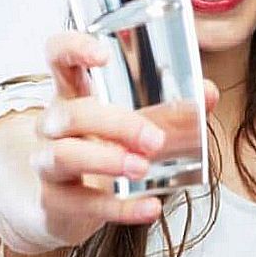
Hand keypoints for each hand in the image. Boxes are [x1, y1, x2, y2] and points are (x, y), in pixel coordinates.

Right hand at [24, 31, 218, 248]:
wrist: (64, 206)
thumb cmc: (99, 149)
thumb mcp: (129, 124)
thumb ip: (169, 109)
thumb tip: (208, 94)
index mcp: (71, 93)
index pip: (57, 56)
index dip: (73, 49)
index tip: (103, 55)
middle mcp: (53, 124)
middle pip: (70, 113)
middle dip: (114, 123)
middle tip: (155, 139)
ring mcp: (47, 162)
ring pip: (63, 155)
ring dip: (106, 160)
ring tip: (143, 167)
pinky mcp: (54, 201)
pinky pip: (82, 203)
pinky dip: (120, 208)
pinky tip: (150, 207)